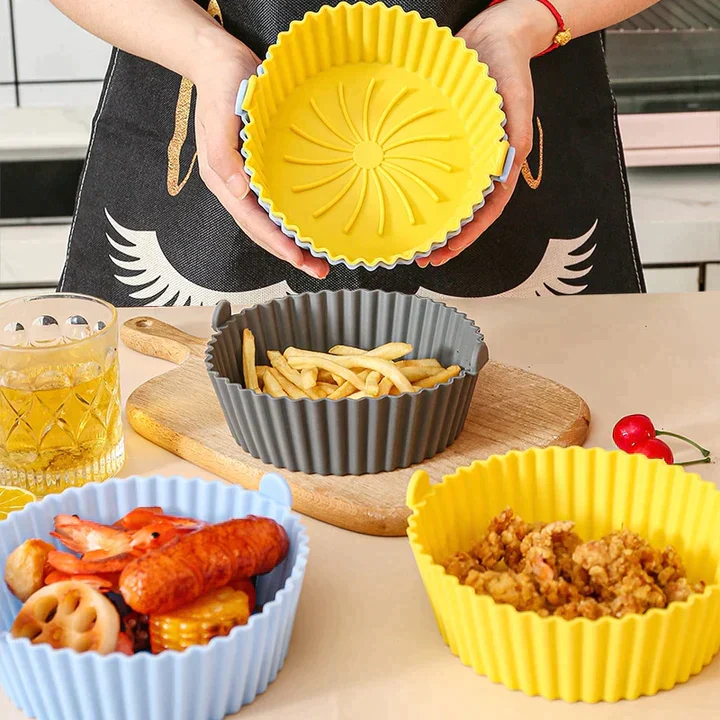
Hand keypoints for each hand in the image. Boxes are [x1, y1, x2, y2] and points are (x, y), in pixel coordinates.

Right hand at [192, 40, 328, 279]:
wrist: (220, 60)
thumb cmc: (221, 84)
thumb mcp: (220, 116)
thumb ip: (224, 156)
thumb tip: (237, 192)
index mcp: (223, 179)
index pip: (252, 222)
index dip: (276, 244)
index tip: (299, 260)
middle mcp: (236, 186)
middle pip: (263, 231)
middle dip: (290, 254)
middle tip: (320, 270)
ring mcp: (248, 180)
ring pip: (271, 222)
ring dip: (294, 243)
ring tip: (319, 259)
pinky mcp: (260, 170)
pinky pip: (276, 203)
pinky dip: (292, 220)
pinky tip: (309, 227)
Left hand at [418, 0, 554, 267]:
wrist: (492, 36)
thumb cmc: (507, 68)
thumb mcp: (517, 102)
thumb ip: (513, 139)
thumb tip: (506, 174)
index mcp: (500, 163)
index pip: (486, 211)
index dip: (467, 236)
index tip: (446, 253)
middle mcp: (480, 166)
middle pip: (464, 213)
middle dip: (446, 239)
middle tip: (423, 258)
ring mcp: (462, 157)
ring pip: (447, 198)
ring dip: (433, 223)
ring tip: (413, 243)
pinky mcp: (444, 144)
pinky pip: (432, 174)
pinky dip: (420, 192)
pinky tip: (404, 201)